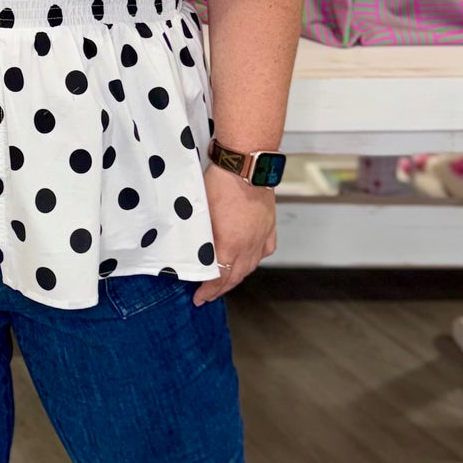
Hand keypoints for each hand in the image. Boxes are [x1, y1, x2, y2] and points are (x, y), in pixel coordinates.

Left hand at [194, 170, 276, 302]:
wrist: (245, 165)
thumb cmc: (220, 184)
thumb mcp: (201, 214)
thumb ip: (201, 238)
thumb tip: (193, 252)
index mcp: (229, 245)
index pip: (218, 277)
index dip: (208, 290)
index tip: (200, 297)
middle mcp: (248, 245)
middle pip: (235, 276)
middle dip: (221, 289)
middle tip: (209, 296)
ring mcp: (261, 236)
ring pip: (251, 266)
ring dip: (237, 276)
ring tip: (227, 281)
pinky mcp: (269, 226)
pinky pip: (265, 250)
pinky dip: (255, 259)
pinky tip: (250, 260)